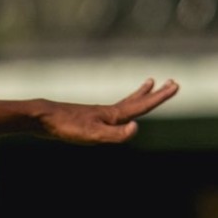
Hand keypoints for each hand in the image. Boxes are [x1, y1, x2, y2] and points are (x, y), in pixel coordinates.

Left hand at [39, 78, 178, 144]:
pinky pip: (112, 112)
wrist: (41, 118)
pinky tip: (115, 114)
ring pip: (124, 103)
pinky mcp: (87, 119)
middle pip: (137, 101)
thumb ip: (115, 134)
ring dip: (139, 94)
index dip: (159, 97)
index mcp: (113, 115)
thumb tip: (137, 128)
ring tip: (148, 84)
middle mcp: (108, 112)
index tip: (175, 85)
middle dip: (155, 93)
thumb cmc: (66, 127)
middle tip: (171, 82)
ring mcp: (97, 114)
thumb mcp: (93, 135)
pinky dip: (121, 108)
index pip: (142, 106)